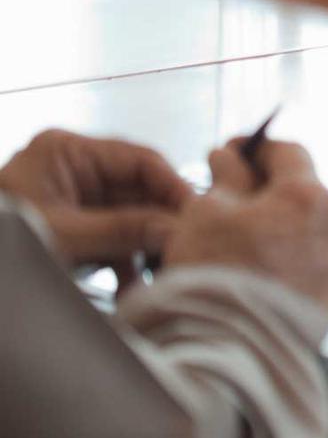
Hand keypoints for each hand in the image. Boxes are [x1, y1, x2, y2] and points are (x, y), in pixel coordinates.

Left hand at [0, 129, 191, 268]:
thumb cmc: (3, 241)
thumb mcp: (64, 236)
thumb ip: (125, 230)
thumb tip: (182, 231)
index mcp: (66, 151)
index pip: (139, 159)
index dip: (173, 186)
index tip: (199, 215)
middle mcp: (72, 170)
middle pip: (137, 189)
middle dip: (160, 222)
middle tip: (188, 247)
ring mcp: (71, 200)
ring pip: (127, 218)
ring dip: (144, 247)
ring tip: (163, 272)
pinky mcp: (70, 230)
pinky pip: (109, 239)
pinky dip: (122, 261)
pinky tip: (135, 286)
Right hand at [162, 139, 327, 312]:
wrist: (227, 350)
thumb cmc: (215, 277)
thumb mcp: (206, 212)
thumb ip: (226, 178)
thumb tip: (230, 158)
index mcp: (310, 198)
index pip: (290, 152)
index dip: (257, 148)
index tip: (232, 152)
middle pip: (300, 195)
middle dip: (264, 192)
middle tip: (225, 198)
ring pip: (304, 233)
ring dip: (274, 229)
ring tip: (233, 242)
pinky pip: (306, 268)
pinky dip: (282, 262)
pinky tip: (250, 273)